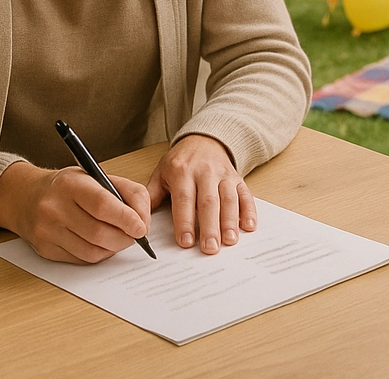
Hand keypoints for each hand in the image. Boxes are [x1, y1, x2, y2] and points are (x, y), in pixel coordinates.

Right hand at [0, 160, 150, 263]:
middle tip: (137, 234)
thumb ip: (126, 190)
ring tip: (123, 237)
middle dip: (125, 237)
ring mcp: (47, 231)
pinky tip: (104, 243)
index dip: (126, 218)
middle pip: (98, 232)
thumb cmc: (69, 185)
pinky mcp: (45, 250)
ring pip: (91, 250)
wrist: (26, 197)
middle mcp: (55, 208)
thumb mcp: (97, 175)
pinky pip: (80, 259)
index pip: (102, 205)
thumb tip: (144, 217)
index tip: (142, 227)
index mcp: (71, 185)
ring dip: (114, 247)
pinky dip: (100, 254)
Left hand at [147, 134, 255, 254]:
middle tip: (210, 249)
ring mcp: (224, 174)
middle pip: (209, 202)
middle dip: (210, 226)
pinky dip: (249, 210)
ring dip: (230, 221)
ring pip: (228, 199)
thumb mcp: (161, 172)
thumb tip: (138, 221)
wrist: (203, 139)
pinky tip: (249, 226)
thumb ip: (150, 195)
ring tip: (230, 241)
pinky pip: (245, 193)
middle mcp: (205, 172)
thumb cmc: (180, 161)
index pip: (184, 199)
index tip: (186, 242)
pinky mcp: (237, 177)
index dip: (185, 221)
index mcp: (182, 172)